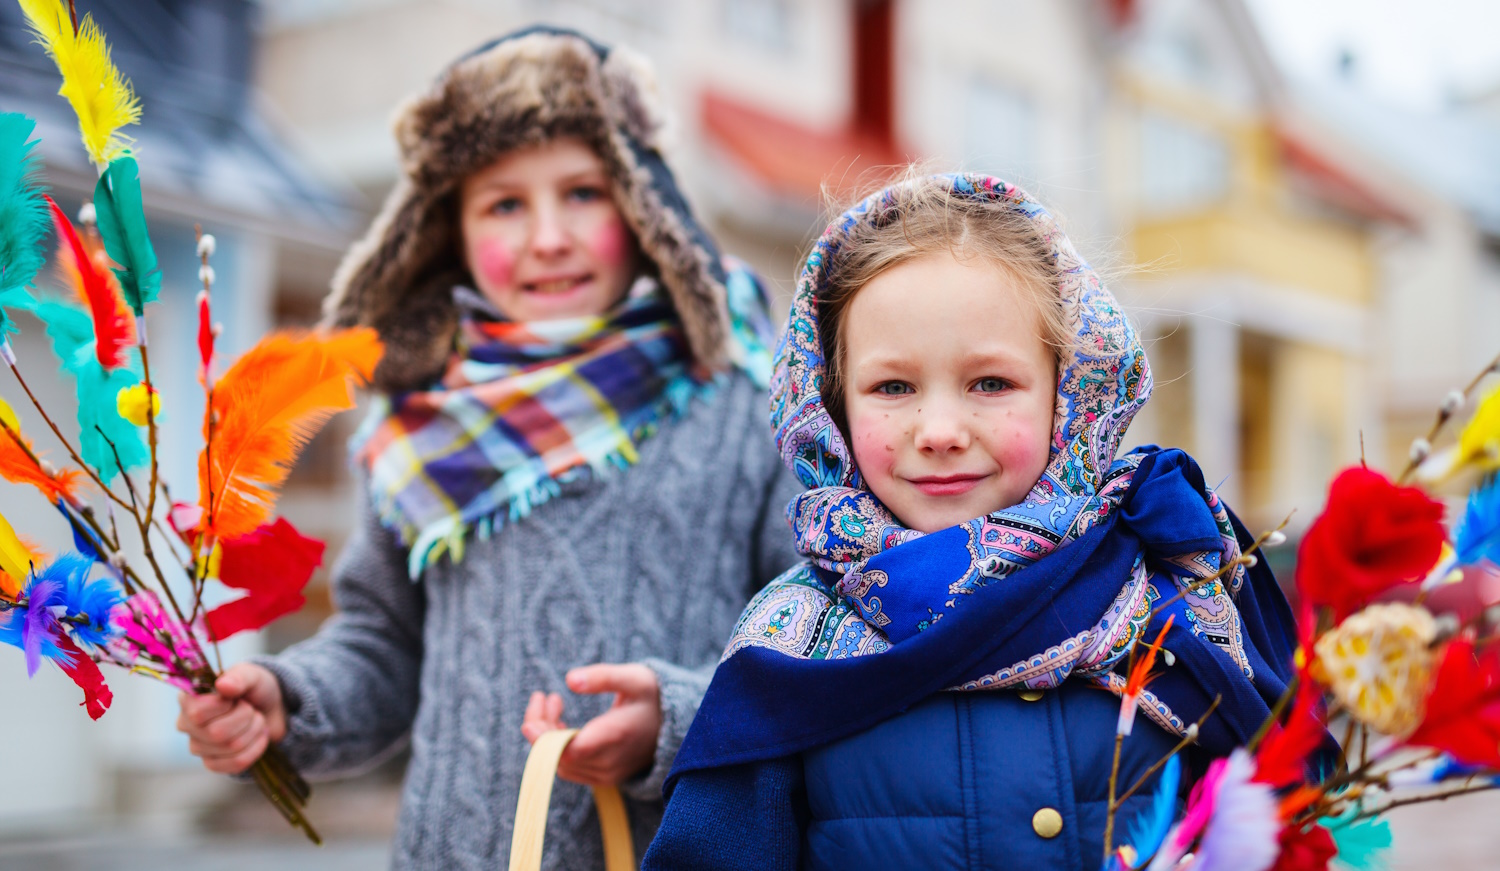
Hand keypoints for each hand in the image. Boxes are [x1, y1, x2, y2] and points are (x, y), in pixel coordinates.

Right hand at [176, 662, 286, 774]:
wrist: (270, 709)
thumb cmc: (254, 688)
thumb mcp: (252, 675)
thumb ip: (239, 677)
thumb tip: (222, 684)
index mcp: (188, 699)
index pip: (197, 713)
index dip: (224, 706)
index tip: (235, 698)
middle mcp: (186, 724)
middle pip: (217, 733)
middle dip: (245, 718)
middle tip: (250, 708)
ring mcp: (197, 746)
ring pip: (231, 747)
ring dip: (253, 731)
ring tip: (255, 719)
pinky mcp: (212, 763)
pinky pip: (236, 764)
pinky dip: (255, 748)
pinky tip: (258, 737)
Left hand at [521, 662, 661, 786]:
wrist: (678, 726)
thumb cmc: (652, 697)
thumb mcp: (633, 678)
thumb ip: (603, 677)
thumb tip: (570, 679)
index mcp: (615, 737)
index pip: (568, 750)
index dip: (544, 739)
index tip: (532, 715)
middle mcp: (608, 763)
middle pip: (558, 757)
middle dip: (541, 727)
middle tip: (541, 697)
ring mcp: (606, 774)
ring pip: (561, 764)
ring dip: (548, 735)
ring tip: (552, 702)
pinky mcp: (603, 777)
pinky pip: (570, 767)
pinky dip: (558, 746)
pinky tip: (560, 722)